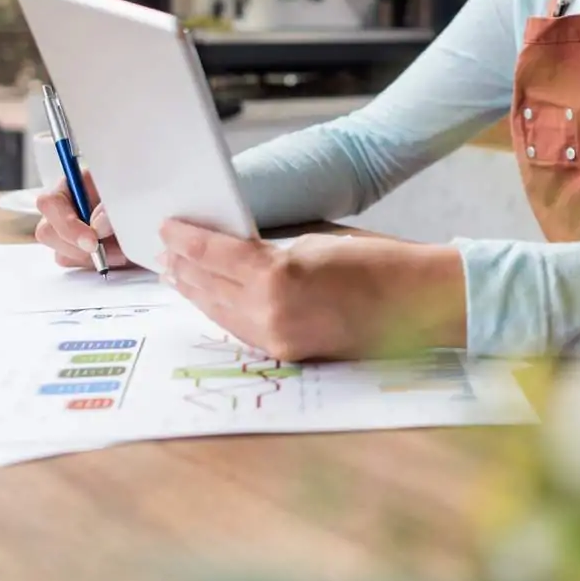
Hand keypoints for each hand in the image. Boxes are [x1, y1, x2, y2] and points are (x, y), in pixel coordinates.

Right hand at [33, 170, 132, 270]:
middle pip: (47, 233)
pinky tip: (116, 256)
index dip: (67, 224)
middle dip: (76, 246)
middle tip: (104, 251)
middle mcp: (63, 209)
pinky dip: (95, 264)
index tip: (92, 241)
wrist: (148, 214)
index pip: (50, 203)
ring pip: (61, 253)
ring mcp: (66, 232)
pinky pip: (75, 264)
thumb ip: (109, 207)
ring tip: (119, 252)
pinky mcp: (75, 251)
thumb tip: (97, 226)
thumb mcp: (125, 192)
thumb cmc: (134, 194)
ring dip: (89, 257)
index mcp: (71, 186)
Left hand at [158, 220, 465, 361]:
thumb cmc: (375, 260)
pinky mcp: (289, 353)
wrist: (417, 302)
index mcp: (276, 274)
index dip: (187, 239)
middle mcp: (270, 311)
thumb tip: (234, 249)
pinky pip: (243, 330)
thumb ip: (270, 250)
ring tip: (177, 276)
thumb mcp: (314, 240)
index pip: (215, 254)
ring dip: (196, 293)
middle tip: (162, 252)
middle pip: (210, 287)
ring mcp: (278, 338)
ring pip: (220, 314)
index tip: (167, 227)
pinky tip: (213, 301)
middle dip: (184, 268)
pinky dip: (223, 313)